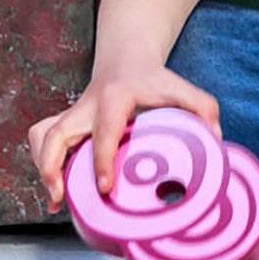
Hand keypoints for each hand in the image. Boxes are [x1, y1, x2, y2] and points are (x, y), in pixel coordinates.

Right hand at [27, 66, 220, 213]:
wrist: (128, 61)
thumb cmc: (157, 81)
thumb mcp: (184, 90)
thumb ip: (204, 109)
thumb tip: (216, 138)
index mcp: (115, 98)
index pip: (105, 130)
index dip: (103, 160)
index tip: (105, 187)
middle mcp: (86, 105)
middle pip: (55, 133)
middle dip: (53, 166)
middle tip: (62, 197)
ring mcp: (72, 113)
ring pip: (43, 136)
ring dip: (44, 166)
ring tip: (57, 198)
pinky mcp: (65, 120)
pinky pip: (44, 139)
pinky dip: (44, 162)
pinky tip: (58, 189)